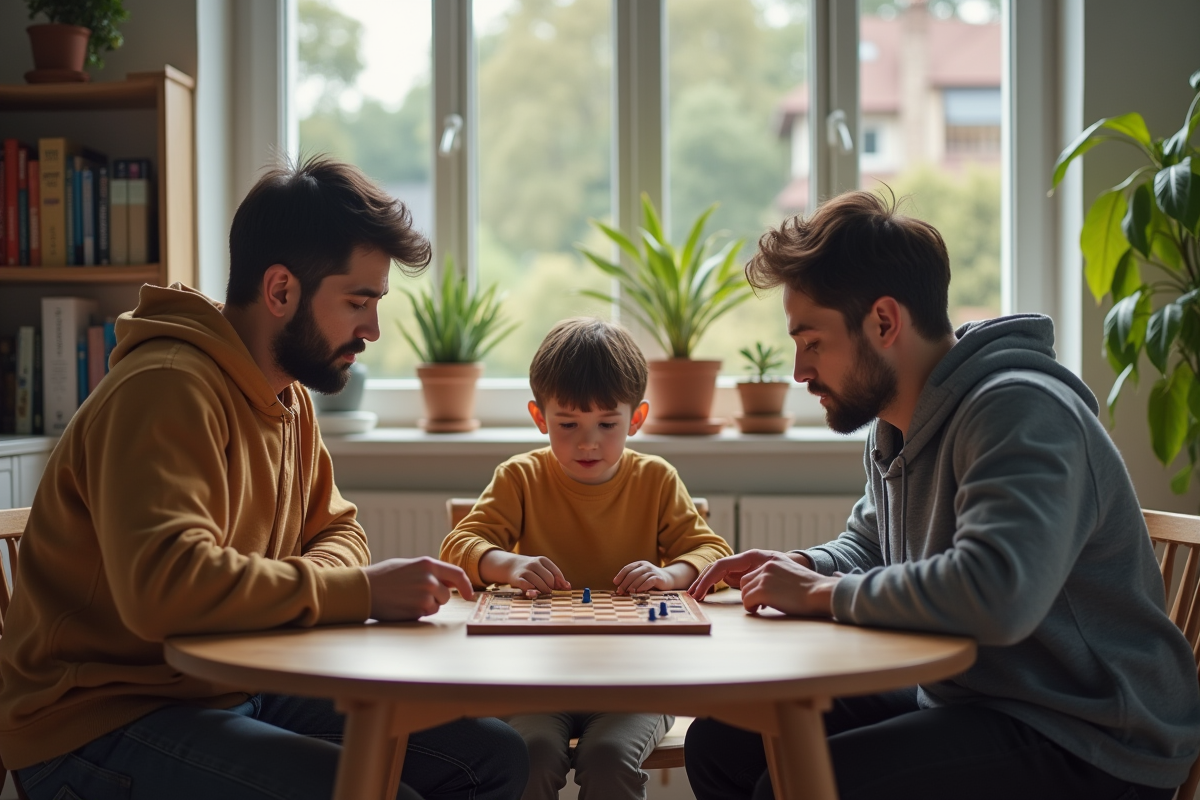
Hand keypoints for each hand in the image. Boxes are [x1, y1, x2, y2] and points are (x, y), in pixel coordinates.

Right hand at [362, 557, 474, 620]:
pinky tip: (404, 605)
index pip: (457, 574)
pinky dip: (418, 612)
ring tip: (407, 597)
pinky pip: (426, 614)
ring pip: (437, 605)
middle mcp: (429, 579)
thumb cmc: (385, 576)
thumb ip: (431, 572)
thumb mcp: (410, 566)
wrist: (364, 589)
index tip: (469, 595)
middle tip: (415, 593)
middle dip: (436, 596)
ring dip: (427, 605)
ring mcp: (424, 595)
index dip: (466, 586)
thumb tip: (451, 582)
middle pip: (446, 594)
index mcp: (428, 564)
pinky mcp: (418, 610)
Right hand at [479, 550, 570, 594]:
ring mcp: (525, 570)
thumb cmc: (531, 569)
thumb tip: (568, 586)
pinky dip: (533, 591)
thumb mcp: (542, 568)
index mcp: (542, 560)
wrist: (510, 565)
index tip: (561, 588)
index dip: (560, 582)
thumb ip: (554, 576)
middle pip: (549, 579)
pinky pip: (528, 587)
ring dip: (543, 591)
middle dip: (551, 588)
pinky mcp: (517, 578)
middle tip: (550, 592)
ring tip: (543, 593)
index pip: (556, 572)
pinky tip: (534, 592)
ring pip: (539, 584)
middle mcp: (534, 563)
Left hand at [613, 561, 671, 593]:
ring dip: (632, 586)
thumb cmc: (651, 579)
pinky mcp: (658, 577)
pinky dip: (642, 586)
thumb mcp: (641, 577)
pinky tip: (638, 591)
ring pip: (639, 578)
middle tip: (620, 591)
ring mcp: (652, 571)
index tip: (615, 583)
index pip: (627, 568)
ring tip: (628, 592)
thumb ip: (632, 580)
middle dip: (625, 583)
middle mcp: (645, 566)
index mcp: (639, 564)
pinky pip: (649, 581)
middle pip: (632, 574)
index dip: (620, 575)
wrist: (669, 578)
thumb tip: (620, 589)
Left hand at [688, 549, 806, 597]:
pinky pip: (748, 602)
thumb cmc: (801, 589)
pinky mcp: (764, 587)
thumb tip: (731, 580)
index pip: (725, 562)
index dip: (706, 575)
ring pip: (742, 593)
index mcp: (761, 556)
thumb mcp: (776, 573)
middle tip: (694, 597)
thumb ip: (754, 574)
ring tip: (774, 600)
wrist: (822, 593)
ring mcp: (761, 573)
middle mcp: (760, 561)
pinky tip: (772, 606)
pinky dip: (756, 608)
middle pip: (724, 575)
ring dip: (752, 601)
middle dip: (704, 585)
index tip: (695, 588)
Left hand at [739, 557, 838, 616]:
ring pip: (744, 591)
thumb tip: (764, 586)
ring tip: (763, 606)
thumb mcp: (791, 573)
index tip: (742, 585)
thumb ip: (777, 574)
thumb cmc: (810, 590)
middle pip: (745, 581)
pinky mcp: (763, 591)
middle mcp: (767, 565)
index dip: (744, 576)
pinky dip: (751, 607)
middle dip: (750, 592)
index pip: (750, 563)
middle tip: (762, 601)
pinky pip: (747, 601)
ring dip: (751, 600)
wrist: (820, 594)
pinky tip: (760, 610)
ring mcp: (764, 577)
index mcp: (775, 558)